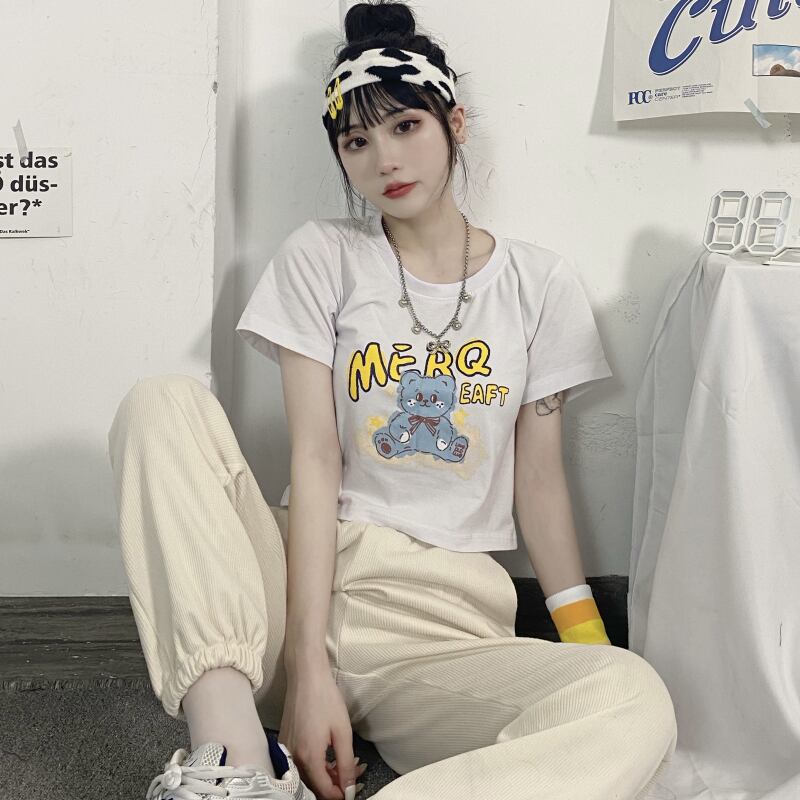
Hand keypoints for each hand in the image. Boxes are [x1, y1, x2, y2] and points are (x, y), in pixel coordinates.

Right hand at [279, 664, 360, 799]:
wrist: (306, 676)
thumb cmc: (325, 698)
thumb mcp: (342, 731)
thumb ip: (346, 763)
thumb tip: (349, 788)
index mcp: (308, 757)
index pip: (323, 790)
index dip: (340, 795)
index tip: (352, 790)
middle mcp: (293, 758)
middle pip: (313, 786)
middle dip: (335, 785)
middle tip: (353, 775)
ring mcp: (287, 750)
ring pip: (307, 776)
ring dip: (326, 775)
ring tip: (346, 764)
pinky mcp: (285, 742)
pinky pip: (300, 764)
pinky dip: (316, 765)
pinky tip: (330, 757)